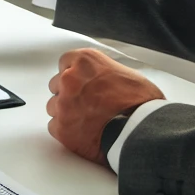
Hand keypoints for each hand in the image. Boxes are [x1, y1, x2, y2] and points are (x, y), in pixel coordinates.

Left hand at [46, 49, 164, 165]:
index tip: (79, 82)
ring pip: (54, 106)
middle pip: (57, 84)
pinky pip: (54, 127)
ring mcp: (63, 104)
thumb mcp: (126, 74)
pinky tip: (82, 134)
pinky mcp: (62, 128)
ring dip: (66, 112)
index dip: (73, 74)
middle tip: (86, 104)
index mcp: (85, 61)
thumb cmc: (141, 103)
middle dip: (69, 93)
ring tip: (86, 121)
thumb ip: (103, 73)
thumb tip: (101, 81)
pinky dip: (66, 131)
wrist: (141, 130)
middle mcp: (69, 78)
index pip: (65, 62)